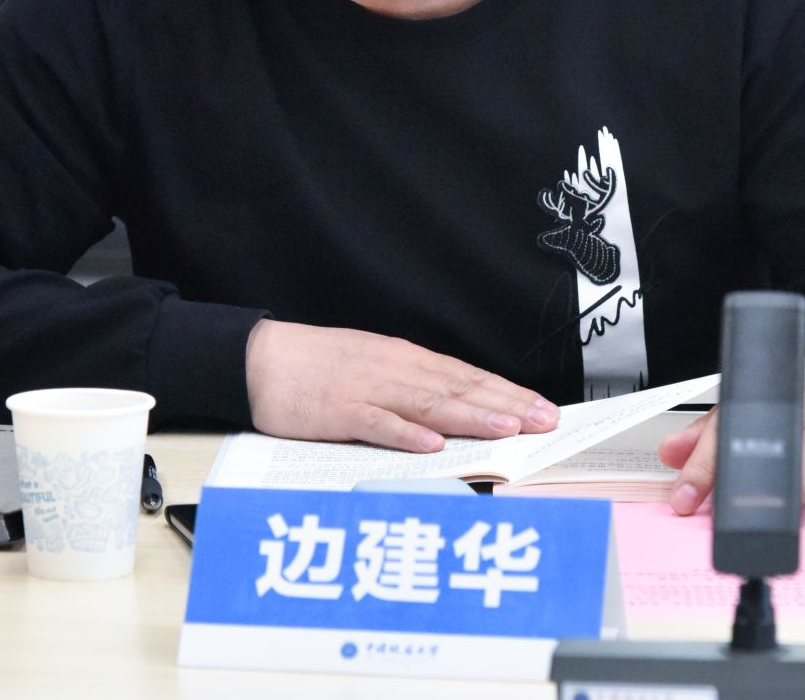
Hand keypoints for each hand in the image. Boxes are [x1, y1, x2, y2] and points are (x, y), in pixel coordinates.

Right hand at [244, 319, 559, 451]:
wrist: (260, 359)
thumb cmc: (317, 368)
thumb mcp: (373, 369)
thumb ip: (412, 389)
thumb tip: (459, 412)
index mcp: (404, 360)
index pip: (467, 377)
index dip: (508, 392)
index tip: (543, 408)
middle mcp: (395, 370)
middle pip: (459, 388)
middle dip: (506, 404)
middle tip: (544, 421)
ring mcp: (368, 389)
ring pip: (429, 404)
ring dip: (470, 416)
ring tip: (507, 429)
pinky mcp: (339, 411)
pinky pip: (377, 423)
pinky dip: (405, 433)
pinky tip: (432, 444)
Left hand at [657, 357, 804, 527]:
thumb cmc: (798, 402)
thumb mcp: (751, 411)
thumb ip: (710, 434)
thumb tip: (670, 454)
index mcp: (768, 393)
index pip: (728, 425)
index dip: (703, 463)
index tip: (684, 498)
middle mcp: (804, 401)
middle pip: (775, 436)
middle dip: (750, 478)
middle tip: (734, 515)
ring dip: (802, 483)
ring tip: (788, 517)